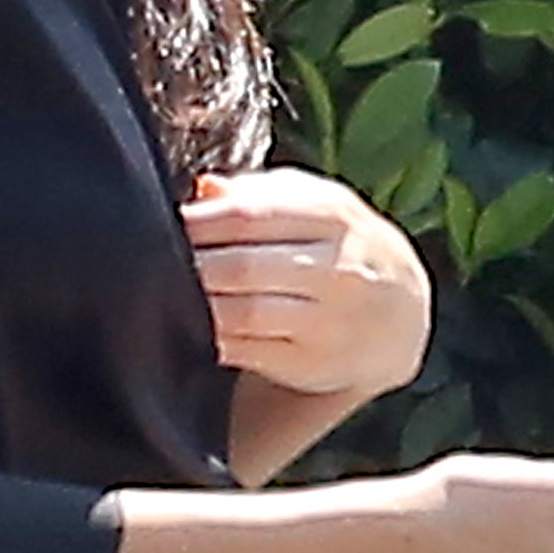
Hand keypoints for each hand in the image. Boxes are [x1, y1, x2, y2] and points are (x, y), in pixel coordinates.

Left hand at [180, 168, 431, 404]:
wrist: (402, 314)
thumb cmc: (341, 245)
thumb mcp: (316, 205)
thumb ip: (259, 194)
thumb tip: (205, 189)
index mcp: (333, 216)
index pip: (250, 215)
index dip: (199, 222)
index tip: (166, 224)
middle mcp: (336, 269)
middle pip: (243, 266)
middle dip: (191, 265)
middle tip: (151, 262)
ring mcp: (328, 321)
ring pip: (244, 313)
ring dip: (197, 305)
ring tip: (165, 294)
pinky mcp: (313, 363)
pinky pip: (248, 351)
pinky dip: (213, 339)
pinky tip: (192, 327)